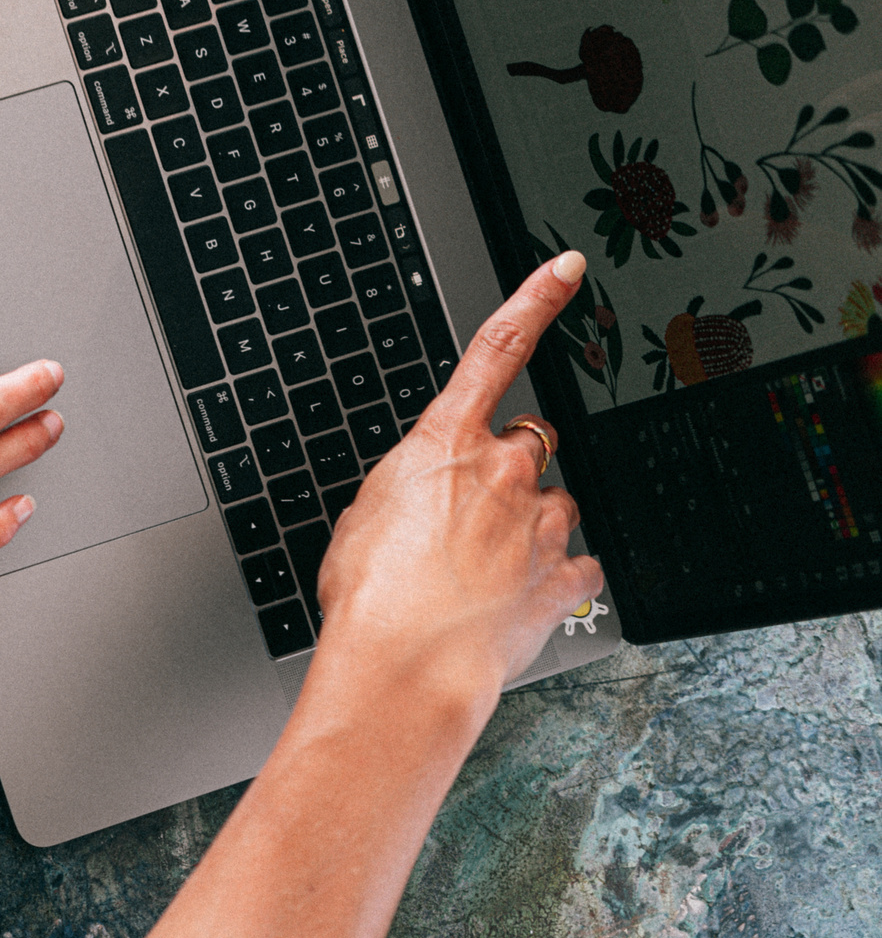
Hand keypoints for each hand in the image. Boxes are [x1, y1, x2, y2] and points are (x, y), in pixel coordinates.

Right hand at [315, 252, 604, 692]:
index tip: (565, 270)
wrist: (404, 667)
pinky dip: (555, 578)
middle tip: (476, 511)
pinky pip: (577, 565)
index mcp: (446, 446)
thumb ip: (403, 490)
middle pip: (533, 440)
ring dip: (531, 527)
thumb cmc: (370, 599)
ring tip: (484, 572)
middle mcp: (506, 473)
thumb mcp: (360, 522)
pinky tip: (516, 601)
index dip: (535, 301)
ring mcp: (542, 525)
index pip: (497, 349)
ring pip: (557, 504)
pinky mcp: (565, 578)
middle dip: (512, 466)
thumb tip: (419, 496)